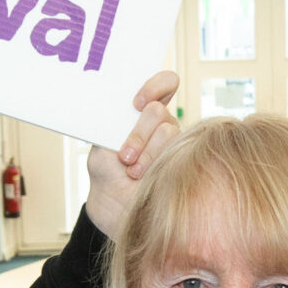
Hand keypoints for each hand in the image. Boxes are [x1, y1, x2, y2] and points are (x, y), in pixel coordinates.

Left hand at [82, 70, 181, 235]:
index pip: (164, 83)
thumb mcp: (101, 146)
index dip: (154, 86)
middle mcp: (163, 123)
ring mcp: (177, 142)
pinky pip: (178, 150)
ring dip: (146, 153)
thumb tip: (124, 111)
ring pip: (168, 131)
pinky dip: (155, 164)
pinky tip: (144, 177)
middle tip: (125, 156)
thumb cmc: (107, 173)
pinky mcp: (185, 159)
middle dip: (139, 133)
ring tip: (132, 171)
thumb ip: (112, 125)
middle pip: (159, 111)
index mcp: (143, 111)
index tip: (136, 103)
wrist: (116, 205)